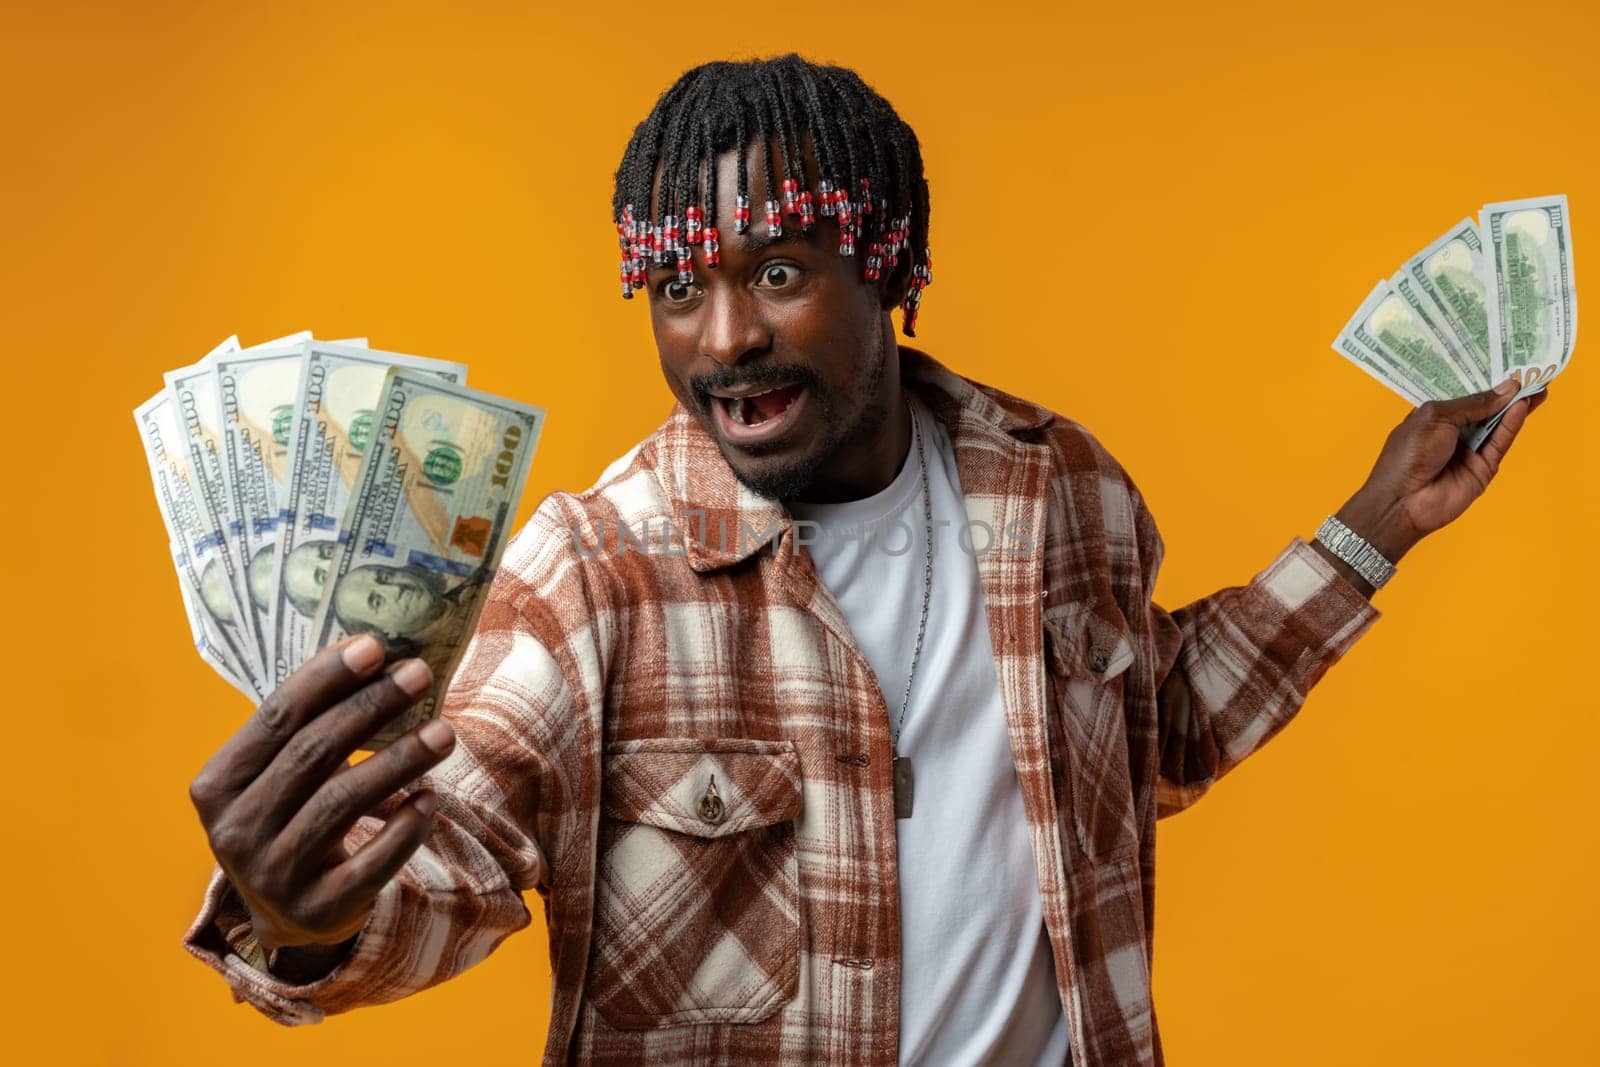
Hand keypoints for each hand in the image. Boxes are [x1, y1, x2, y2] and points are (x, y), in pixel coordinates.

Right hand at [187, 635, 456, 955]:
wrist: (289, 917)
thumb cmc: (292, 817)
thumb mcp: (280, 775)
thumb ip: (310, 725)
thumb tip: (379, 656)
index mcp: (217, 785)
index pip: (275, 719)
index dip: (325, 678)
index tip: (375, 646)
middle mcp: (236, 831)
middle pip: (312, 754)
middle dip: (371, 707)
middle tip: (419, 674)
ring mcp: (273, 875)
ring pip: (343, 802)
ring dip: (400, 760)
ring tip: (445, 732)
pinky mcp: (318, 909)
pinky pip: (372, 862)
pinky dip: (405, 827)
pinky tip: (431, 798)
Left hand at [1338, 379, 1548, 562]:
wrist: (1402, 500)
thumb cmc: (1408, 454)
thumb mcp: (1435, 418)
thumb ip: (1471, 404)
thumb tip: (1506, 389)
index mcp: (1434, 417)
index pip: (1464, 396)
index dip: (1484, 382)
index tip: (1506, 365)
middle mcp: (1453, 433)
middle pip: (1486, 409)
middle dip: (1506, 393)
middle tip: (1532, 373)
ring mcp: (1469, 451)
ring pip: (1498, 425)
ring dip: (1516, 406)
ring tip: (1537, 385)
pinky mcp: (1483, 468)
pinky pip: (1500, 443)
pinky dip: (1511, 425)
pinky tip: (1522, 406)